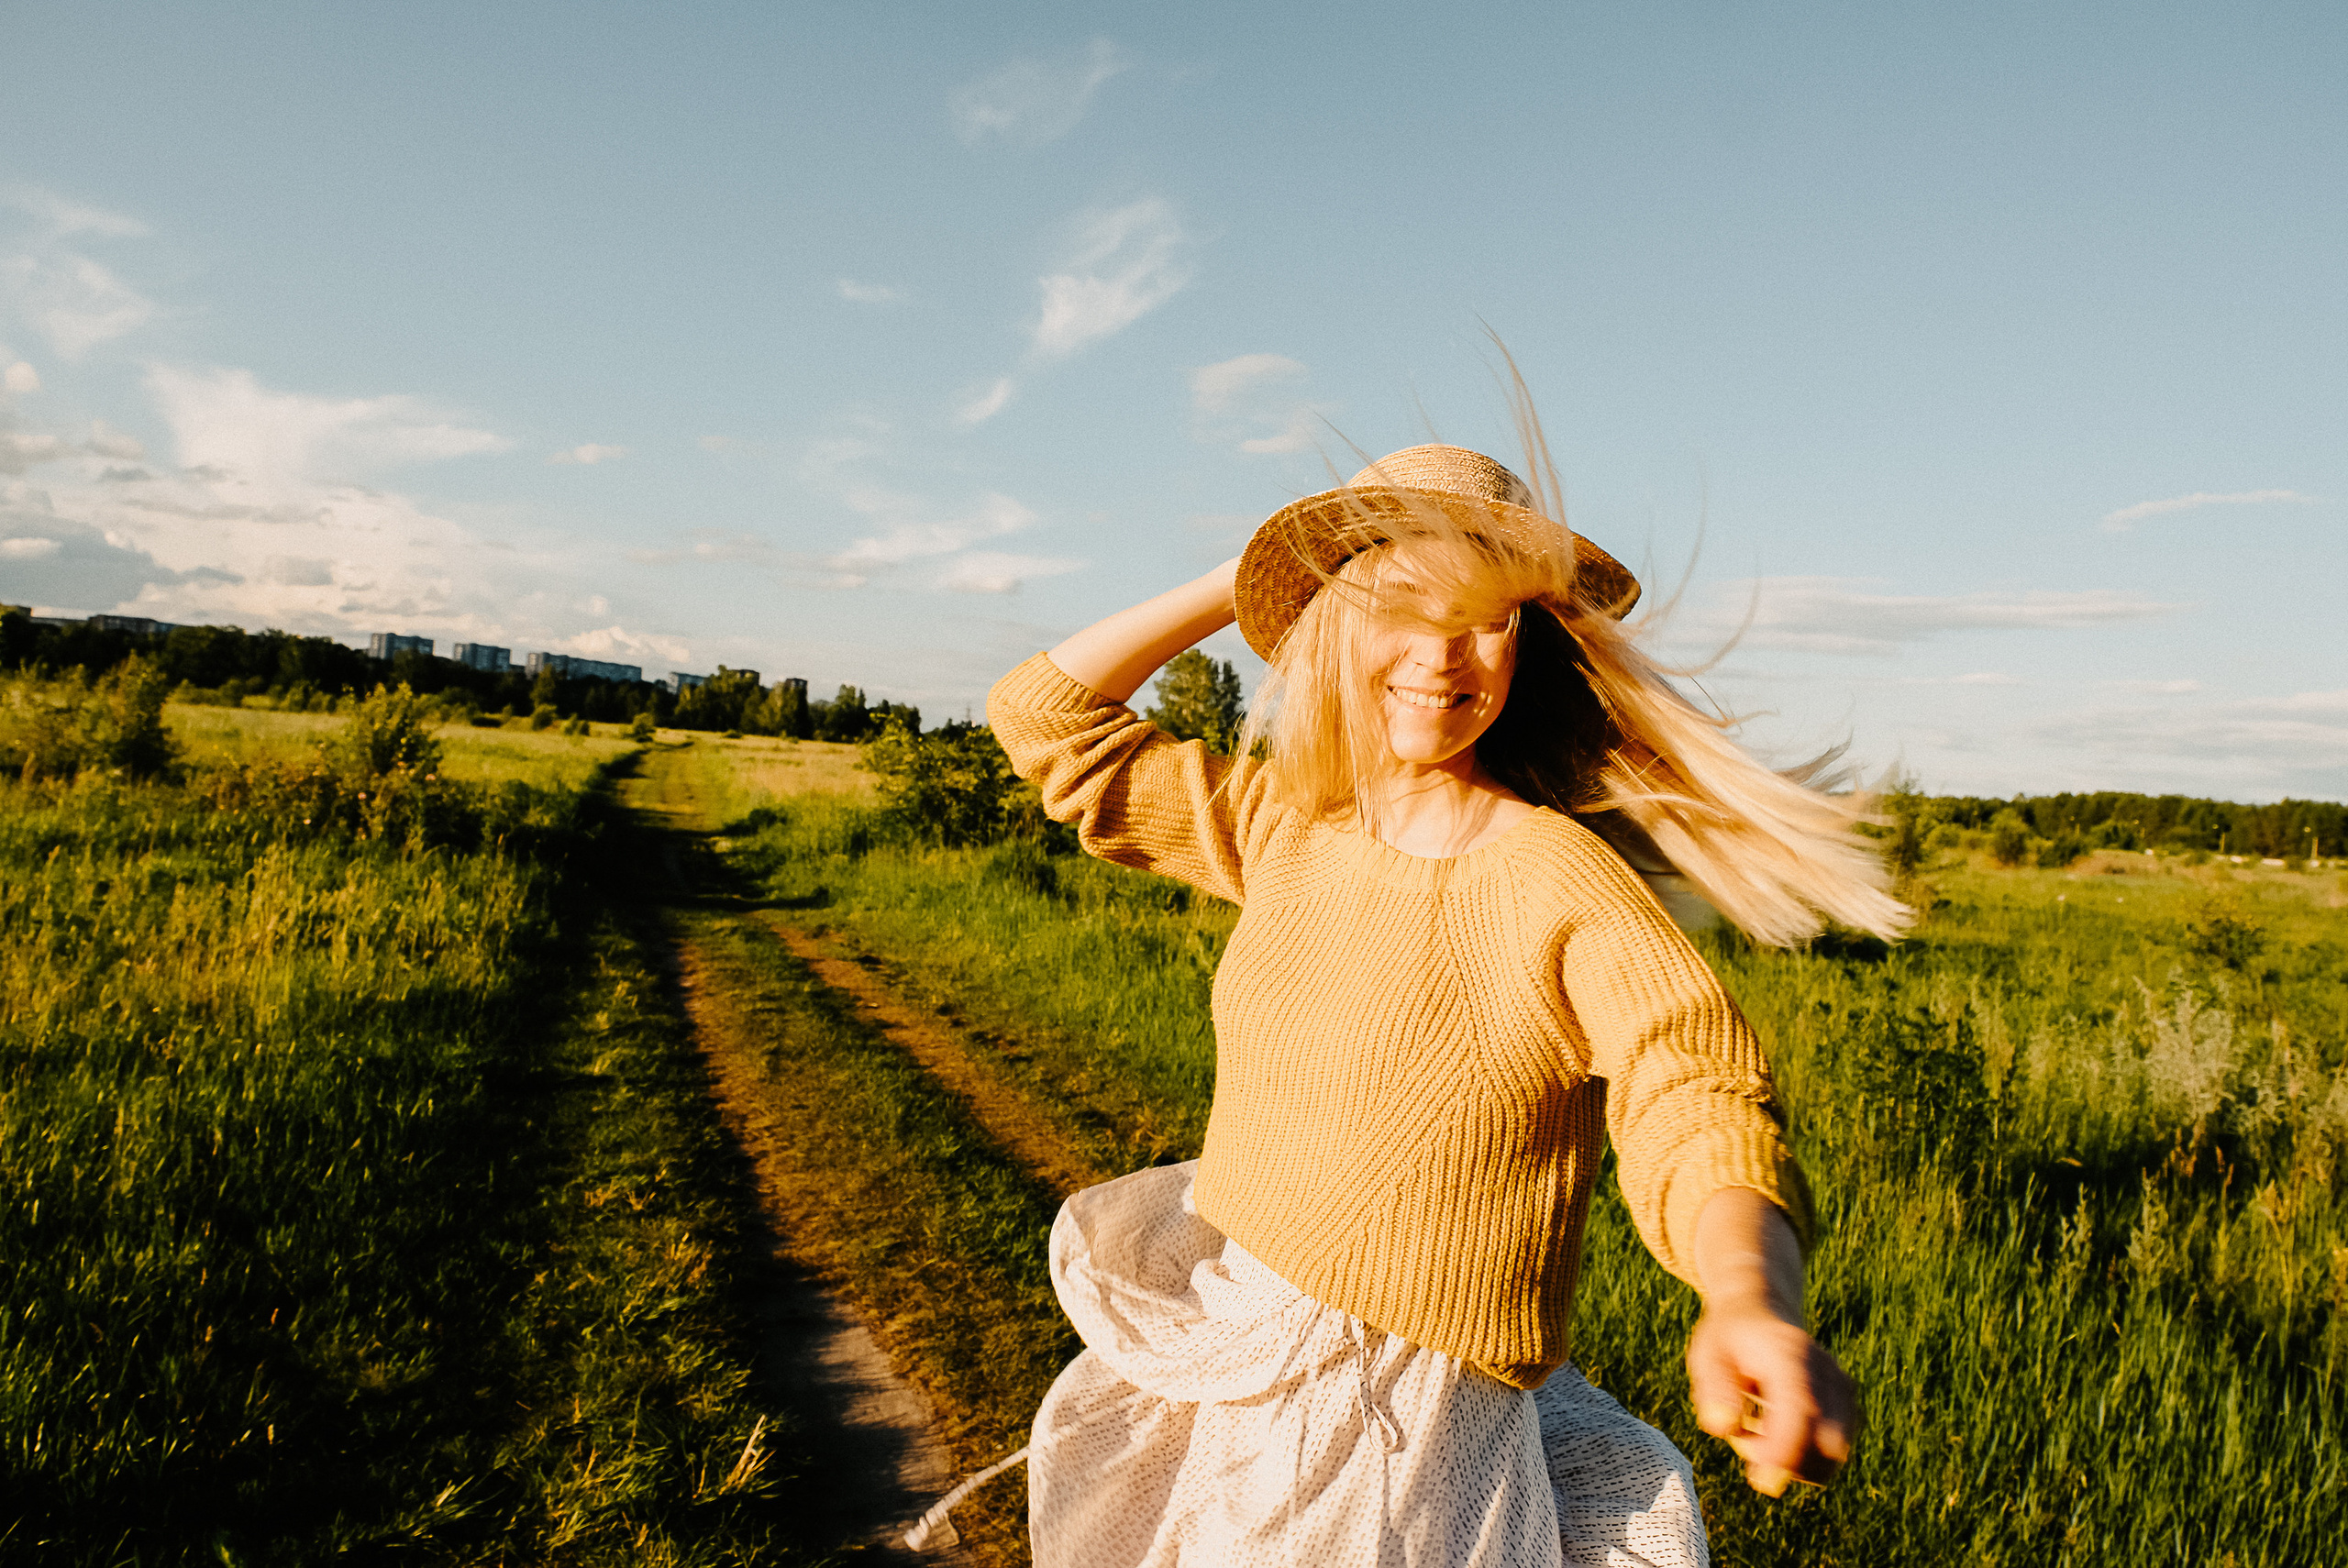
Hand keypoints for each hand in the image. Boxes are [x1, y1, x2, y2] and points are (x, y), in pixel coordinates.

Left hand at [1686, 1295, 1857, 1495]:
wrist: (1759, 1312)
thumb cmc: (1728, 1339)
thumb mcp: (1707, 1355)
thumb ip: (1713, 1390)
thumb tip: (1722, 1426)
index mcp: (1791, 1356)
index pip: (1802, 1410)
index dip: (1785, 1450)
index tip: (1761, 1480)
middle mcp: (1826, 1372)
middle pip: (1829, 1442)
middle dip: (1789, 1462)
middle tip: (1747, 1440)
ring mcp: (1842, 1389)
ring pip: (1833, 1455)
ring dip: (1795, 1463)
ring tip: (1758, 1429)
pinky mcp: (1847, 1406)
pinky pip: (1832, 1453)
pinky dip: (1804, 1458)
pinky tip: (1775, 1432)